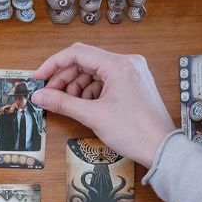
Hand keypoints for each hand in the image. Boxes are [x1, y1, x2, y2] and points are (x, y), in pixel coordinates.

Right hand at [31, 44, 175, 167]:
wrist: (162, 149)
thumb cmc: (133, 131)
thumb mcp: (93, 116)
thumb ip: (63, 103)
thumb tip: (39, 96)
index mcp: (118, 64)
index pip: (77, 53)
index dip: (53, 64)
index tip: (38, 78)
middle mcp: (127, 62)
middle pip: (85, 62)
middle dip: (65, 78)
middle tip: (50, 96)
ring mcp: (132, 72)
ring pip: (95, 72)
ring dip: (77, 86)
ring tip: (69, 104)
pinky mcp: (134, 83)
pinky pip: (106, 81)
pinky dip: (91, 91)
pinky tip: (85, 106)